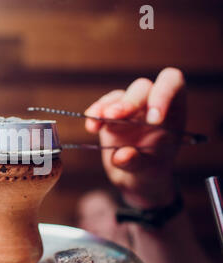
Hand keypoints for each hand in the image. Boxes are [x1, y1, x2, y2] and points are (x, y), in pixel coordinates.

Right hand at [84, 68, 186, 208]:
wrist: (133, 178)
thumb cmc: (149, 172)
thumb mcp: (149, 172)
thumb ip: (138, 163)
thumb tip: (122, 155)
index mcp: (172, 111)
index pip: (172, 83)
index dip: (163, 93)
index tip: (153, 119)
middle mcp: (150, 104)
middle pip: (142, 88)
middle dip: (129, 101)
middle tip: (114, 116)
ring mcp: (129, 108)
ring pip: (119, 96)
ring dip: (107, 106)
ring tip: (96, 122)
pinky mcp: (110, 115)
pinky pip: (102, 106)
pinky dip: (95, 113)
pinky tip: (91, 126)